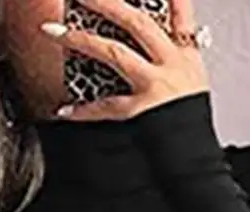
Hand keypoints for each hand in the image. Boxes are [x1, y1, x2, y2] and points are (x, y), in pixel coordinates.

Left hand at [40, 0, 209, 120]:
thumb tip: (157, 41)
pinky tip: (63, 109)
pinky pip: (106, 106)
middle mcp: (171, 63)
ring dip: (80, 39)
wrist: (196, 158)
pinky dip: (83, 110)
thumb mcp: (195, 81)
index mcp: (186, 53)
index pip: (180, 9)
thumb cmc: (191, 124)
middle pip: (137, 21)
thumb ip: (177, 57)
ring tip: (53, 32)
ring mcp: (155, 86)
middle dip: (106, 2)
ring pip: (114, 53)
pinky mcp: (141, 111)